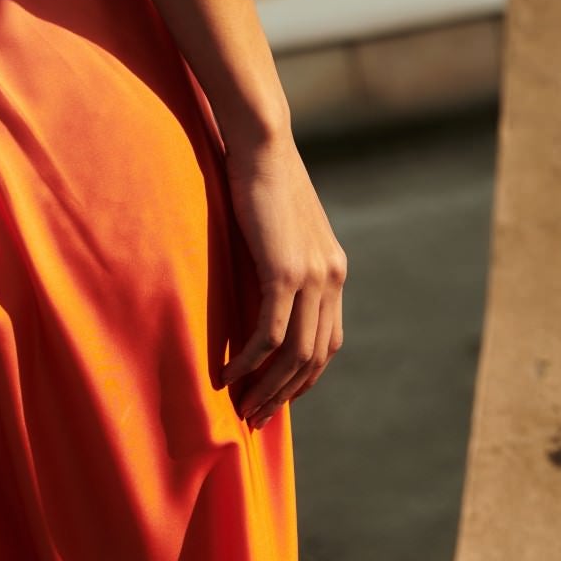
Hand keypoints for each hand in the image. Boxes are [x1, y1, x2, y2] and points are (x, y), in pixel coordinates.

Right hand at [219, 130, 346, 427]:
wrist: (262, 144)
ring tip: (242, 408)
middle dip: (285, 393)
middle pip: (313, 357)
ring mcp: (312, 277)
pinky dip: (249, 361)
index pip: (327, 341)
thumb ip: (281, 258)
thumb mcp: (280, 226)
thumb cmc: (260, 177)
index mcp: (333, 269)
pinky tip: (227, 375)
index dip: (303, 375)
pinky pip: (269, 334)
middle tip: (256, 416)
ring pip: (293, 354)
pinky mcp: (285, 272)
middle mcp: (331, 278)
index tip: (277, 395)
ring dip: (268, 388)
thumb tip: (260, 285)